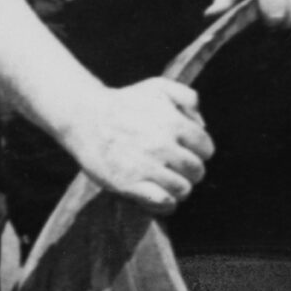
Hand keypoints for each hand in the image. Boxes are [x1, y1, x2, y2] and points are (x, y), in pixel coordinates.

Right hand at [63, 79, 212, 211]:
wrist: (83, 116)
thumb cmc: (124, 102)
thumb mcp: (159, 87)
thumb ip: (189, 98)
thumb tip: (202, 125)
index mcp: (174, 124)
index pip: (206, 149)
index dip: (199, 152)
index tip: (186, 152)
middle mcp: (162, 146)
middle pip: (196, 171)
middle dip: (191, 172)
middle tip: (177, 169)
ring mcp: (145, 166)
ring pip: (182, 189)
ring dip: (179, 188)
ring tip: (168, 182)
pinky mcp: (128, 184)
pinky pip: (162, 202)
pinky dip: (167, 204)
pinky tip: (162, 197)